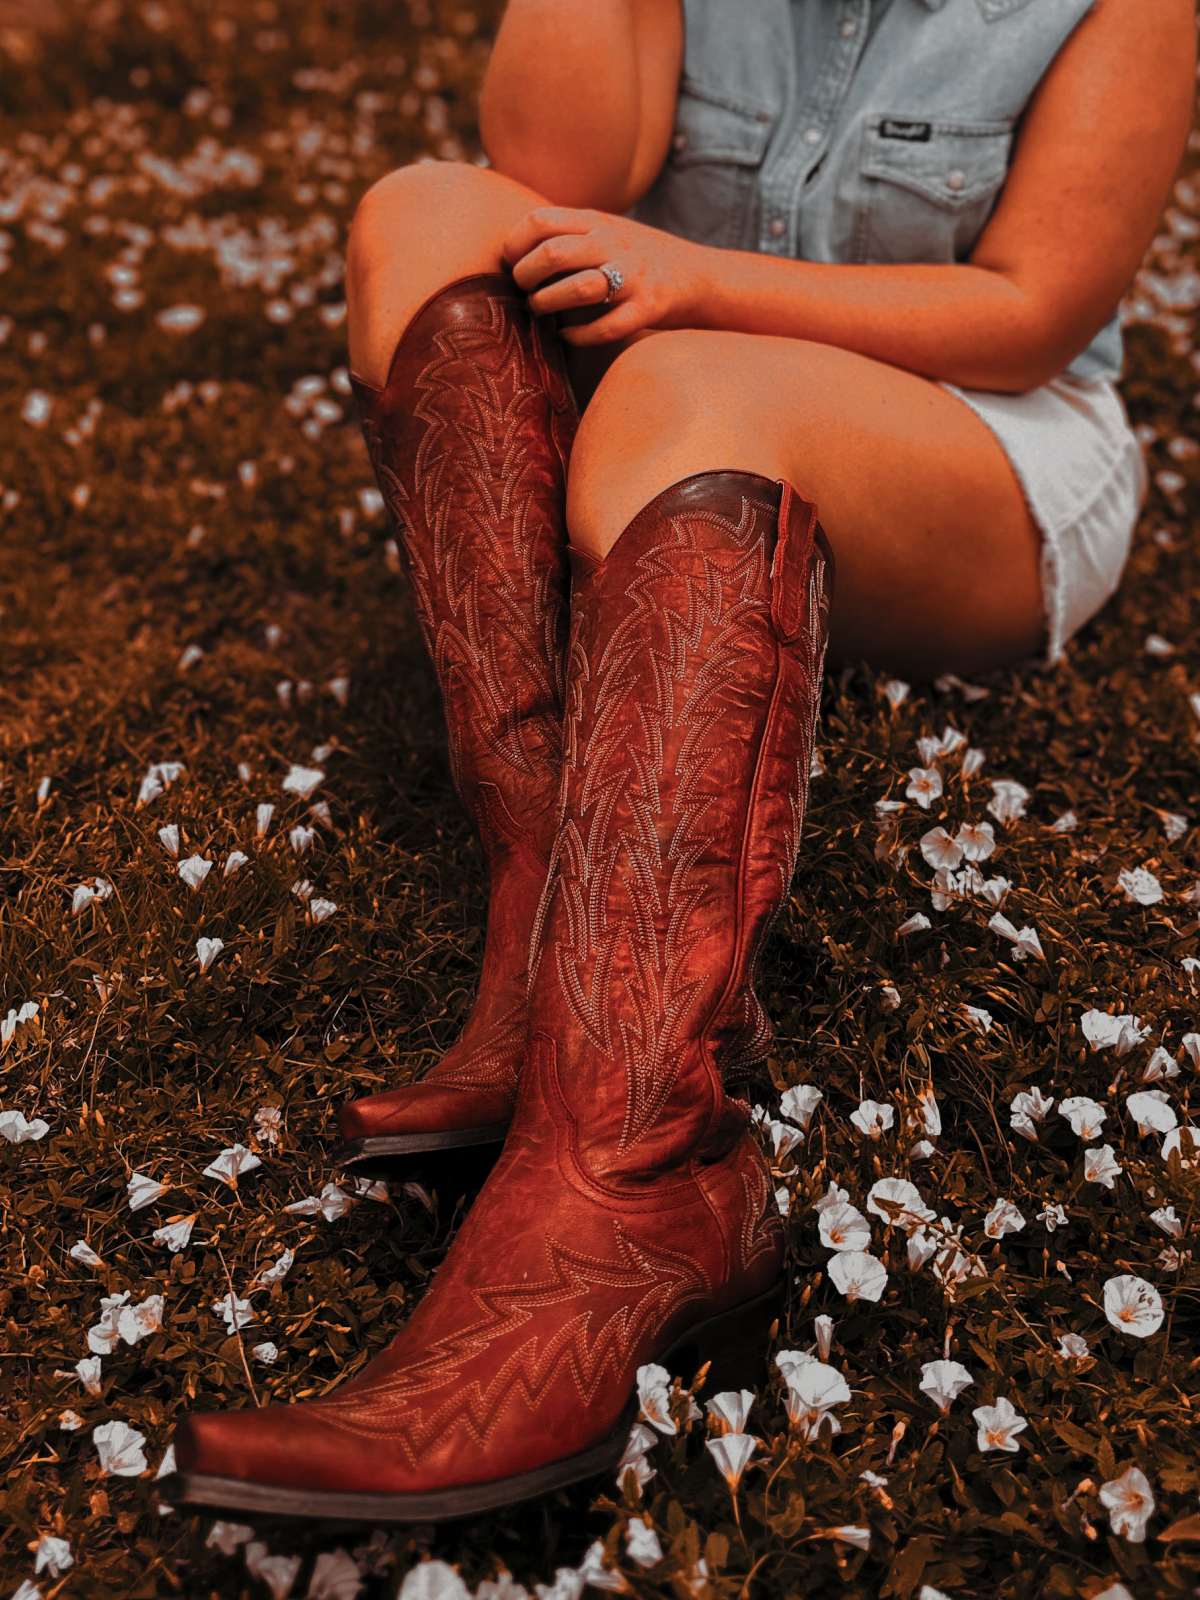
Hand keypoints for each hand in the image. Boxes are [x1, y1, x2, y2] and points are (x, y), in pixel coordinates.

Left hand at [502, 206, 703, 344]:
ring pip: (577, 288)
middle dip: (525, 276)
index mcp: (597, 222)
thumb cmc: (637, 258)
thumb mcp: (605, 231)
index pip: (540, 221)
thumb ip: (568, 236)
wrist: (697, 276)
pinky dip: (578, 335)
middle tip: (523, 290)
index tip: (510, 262)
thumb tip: (514, 254)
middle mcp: (613, 244)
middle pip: (552, 253)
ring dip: (547, 303)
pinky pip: (605, 327)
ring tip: (538, 311)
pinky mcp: (647, 309)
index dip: (515, 243)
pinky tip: (566, 336)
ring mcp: (632, 277)